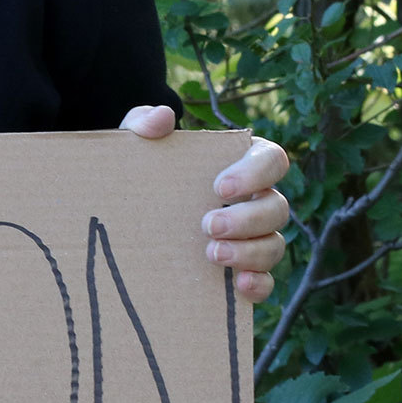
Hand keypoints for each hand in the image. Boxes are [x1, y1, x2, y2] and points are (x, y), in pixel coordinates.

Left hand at [120, 104, 291, 303]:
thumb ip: (143, 124)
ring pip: (275, 245)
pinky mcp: (243, 270)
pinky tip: (238, 285)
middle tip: (207, 225)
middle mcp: (255, 200)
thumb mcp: (135, 144)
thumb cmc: (142, 169)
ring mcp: (253, 238)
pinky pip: (266, 282)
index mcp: (241, 163)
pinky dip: (259, 285)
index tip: (219, 187)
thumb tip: (162, 117)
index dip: (255, 173)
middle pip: (277, 207)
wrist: (124, 209)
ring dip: (250, 252)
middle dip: (247, 219)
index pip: (272, 159)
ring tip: (212, 254)